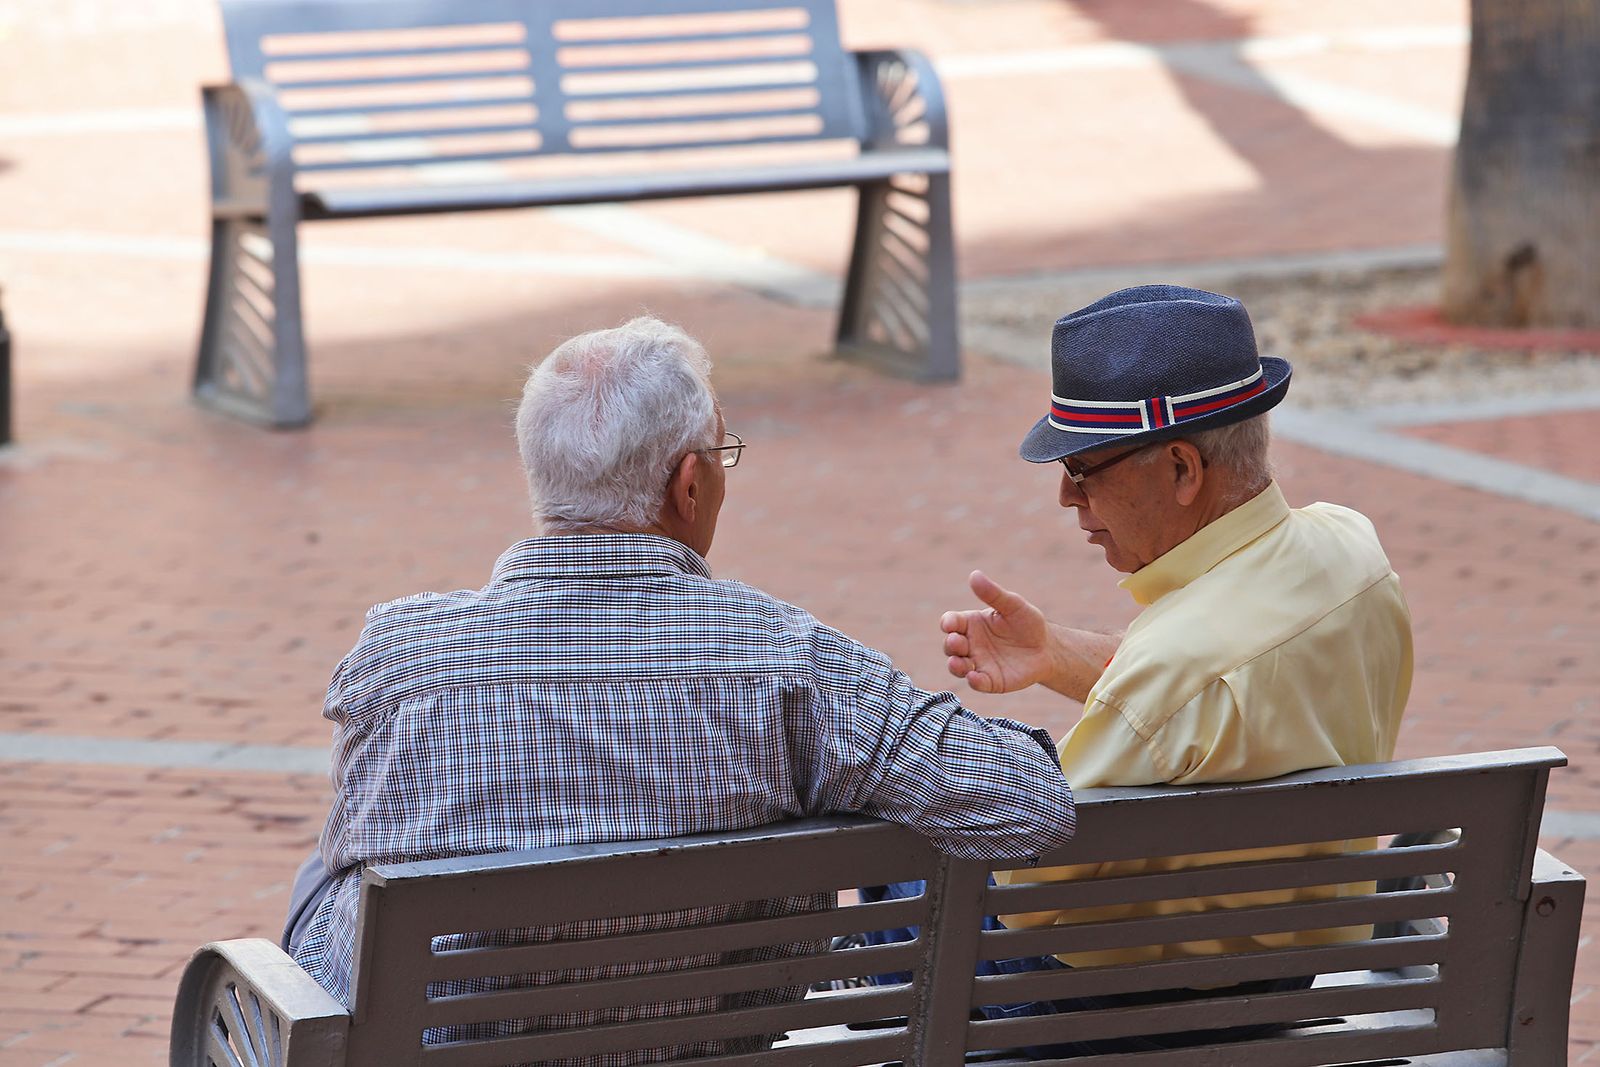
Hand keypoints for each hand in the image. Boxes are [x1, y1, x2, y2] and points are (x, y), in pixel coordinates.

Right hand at [941, 570, 1053, 693]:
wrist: (1047, 649)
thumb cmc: (1028, 623)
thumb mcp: (1013, 605)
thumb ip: (993, 594)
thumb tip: (974, 575)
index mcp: (972, 623)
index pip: (952, 622)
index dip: (947, 623)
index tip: (950, 624)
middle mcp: (971, 644)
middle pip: (950, 645)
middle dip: (951, 644)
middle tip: (958, 642)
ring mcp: (978, 663)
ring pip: (958, 666)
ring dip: (955, 665)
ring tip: (958, 663)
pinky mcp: (990, 681)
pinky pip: (977, 682)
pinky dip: (973, 681)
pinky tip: (974, 677)